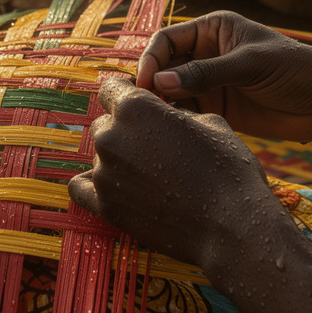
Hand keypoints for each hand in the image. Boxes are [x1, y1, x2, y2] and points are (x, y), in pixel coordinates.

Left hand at [68, 79, 276, 266]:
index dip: (126, 93)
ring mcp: (104, 173)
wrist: (231, 225)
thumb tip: (166, 113)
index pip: (111, 88)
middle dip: (124, 130)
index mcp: (135, 107)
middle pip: (103, 123)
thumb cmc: (227, 169)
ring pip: (99, 156)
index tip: (139, 105)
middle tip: (154, 147)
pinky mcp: (105, 206)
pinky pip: (80, 188)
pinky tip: (112, 186)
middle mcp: (111, 136)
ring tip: (151, 175)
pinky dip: (91, 185)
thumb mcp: (209, 122)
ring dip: (118, 159)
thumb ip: (176, 111)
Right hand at [138, 11, 311, 143]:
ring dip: (160, 106)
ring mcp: (208, 83)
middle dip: (151, 85)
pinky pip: (185, 113)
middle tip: (143, 108)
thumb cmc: (294, 70)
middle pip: (163, 67)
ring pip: (170, 92)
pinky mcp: (215, 109)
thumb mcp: (251, 65)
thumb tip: (160, 83)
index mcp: (212, 30)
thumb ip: (207, 73)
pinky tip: (173, 132)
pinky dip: (175, 121)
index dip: (151, 59)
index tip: (144, 83)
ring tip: (155, 123)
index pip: (166, 40)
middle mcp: (204, 54)